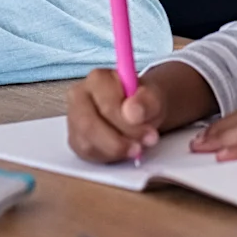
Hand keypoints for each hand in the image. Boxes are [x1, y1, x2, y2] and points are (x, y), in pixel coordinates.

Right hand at [66, 62, 218, 162]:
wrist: (144, 110)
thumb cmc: (149, 100)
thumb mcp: (159, 97)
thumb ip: (149, 100)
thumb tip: (133, 110)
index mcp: (98, 79)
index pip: (103, 99)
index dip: (124, 119)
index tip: (149, 131)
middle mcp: (81, 96)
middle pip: (87, 123)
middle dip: (119, 139)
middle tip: (146, 145)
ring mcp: (76, 119)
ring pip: (85, 141)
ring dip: (114, 150)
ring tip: (138, 149)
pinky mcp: (79, 138)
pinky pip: (86, 153)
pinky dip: (107, 157)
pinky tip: (125, 152)